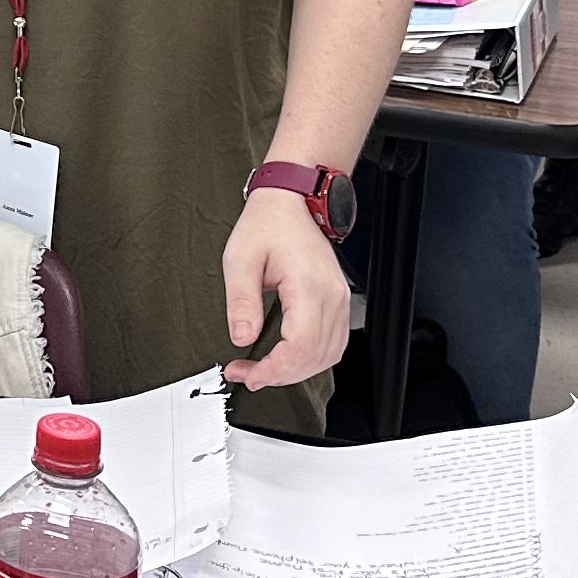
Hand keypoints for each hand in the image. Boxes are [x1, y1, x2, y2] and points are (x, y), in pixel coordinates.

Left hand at [222, 189, 351, 391]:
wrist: (290, 203)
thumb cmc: (267, 224)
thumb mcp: (239, 259)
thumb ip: (241, 301)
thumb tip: (241, 337)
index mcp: (308, 286)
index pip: (300, 346)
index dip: (275, 369)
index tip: (250, 375)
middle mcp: (330, 296)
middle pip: (315, 357)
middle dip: (279, 374)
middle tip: (247, 374)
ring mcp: (338, 299)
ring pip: (327, 355)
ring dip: (296, 371)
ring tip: (263, 369)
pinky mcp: (337, 301)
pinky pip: (333, 343)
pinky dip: (311, 359)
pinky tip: (287, 360)